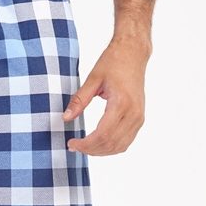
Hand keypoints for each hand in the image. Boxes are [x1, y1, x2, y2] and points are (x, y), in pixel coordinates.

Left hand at [63, 36, 149, 155]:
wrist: (133, 54)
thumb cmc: (113, 62)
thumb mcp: (93, 79)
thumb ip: (79, 100)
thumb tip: (65, 118)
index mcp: (121, 103)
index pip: (102, 134)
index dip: (85, 144)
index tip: (71, 143)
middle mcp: (134, 113)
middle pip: (110, 143)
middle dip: (90, 150)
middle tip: (74, 146)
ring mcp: (139, 117)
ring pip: (119, 146)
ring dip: (100, 151)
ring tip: (84, 147)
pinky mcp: (139, 118)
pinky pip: (126, 141)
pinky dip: (111, 147)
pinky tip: (97, 144)